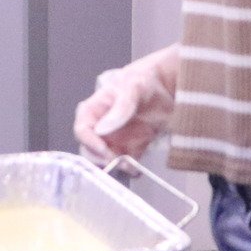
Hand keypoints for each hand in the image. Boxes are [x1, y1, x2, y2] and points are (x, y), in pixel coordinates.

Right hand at [73, 47, 178, 163]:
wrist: (168, 87)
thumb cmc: (144, 81)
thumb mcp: (132, 88)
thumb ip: (120, 108)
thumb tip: (102, 129)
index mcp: (93, 110)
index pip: (82, 130)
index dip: (90, 142)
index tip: (104, 150)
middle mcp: (100, 127)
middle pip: (89, 150)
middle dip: (101, 159)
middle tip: (117, 161)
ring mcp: (115, 139)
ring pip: (105, 160)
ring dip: (115, 167)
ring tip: (130, 166)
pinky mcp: (131, 148)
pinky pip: (125, 164)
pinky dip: (130, 170)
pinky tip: (138, 168)